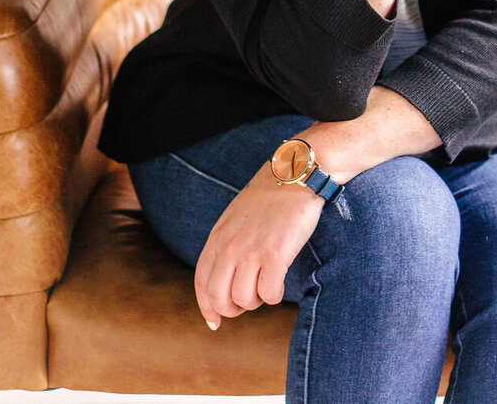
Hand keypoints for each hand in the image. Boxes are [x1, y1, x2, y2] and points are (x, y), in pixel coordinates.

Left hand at [194, 161, 324, 328]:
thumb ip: (226, 245)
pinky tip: (279, 282)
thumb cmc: (269, 197)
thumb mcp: (235, 218)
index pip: (201, 283)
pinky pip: (269, 294)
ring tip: (266, 284)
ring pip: (244, 300)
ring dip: (257, 301)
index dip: (207, 308)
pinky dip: (274, 296)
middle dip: (233, 309)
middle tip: (249, 302)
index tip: (215, 322)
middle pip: (219, 298)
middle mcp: (230, 246)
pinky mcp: (276, 254)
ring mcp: (252, 251)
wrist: (295, 174)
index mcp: (218, 237)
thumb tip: (224, 281)